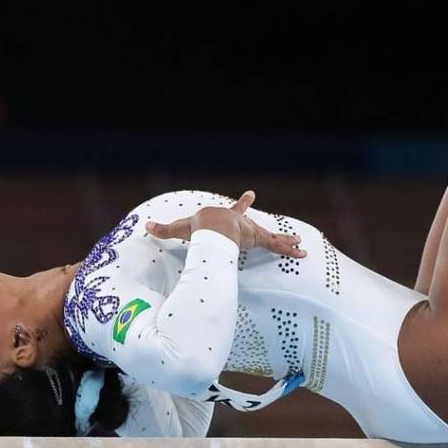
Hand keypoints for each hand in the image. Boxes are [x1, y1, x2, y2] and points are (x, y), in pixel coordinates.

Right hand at [145, 191, 306, 257]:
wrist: (210, 226)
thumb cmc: (198, 227)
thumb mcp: (181, 229)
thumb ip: (166, 231)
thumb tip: (146, 228)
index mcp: (228, 219)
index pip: (237, 210)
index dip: (243, 204)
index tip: (250, 195)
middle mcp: (243, 224)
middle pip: (258, 227)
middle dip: (269, 230)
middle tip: (281, 229)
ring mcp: (251, 231)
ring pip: (272, 237)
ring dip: (285, 241)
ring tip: (299, 245)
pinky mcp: (258, 239)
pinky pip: (276, 246)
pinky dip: (288, 249)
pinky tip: (302, 252)